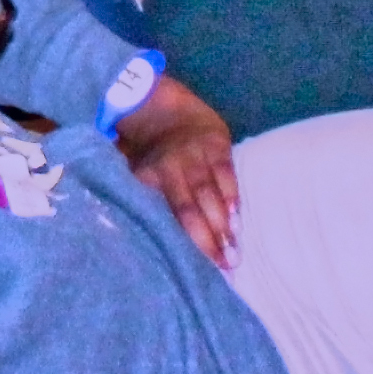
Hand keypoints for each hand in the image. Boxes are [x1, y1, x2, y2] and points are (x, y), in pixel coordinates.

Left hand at [119, 86, 242, 266]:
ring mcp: (194, 154)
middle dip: (208, 239)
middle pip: (189, 209)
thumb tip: (144, 240)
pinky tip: (238, 216)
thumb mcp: (135, 172)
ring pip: (209, 192)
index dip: (180, 241)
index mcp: (148, 177)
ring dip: (223, 222)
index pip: (165, 215)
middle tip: (225, 266)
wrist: (163, 106)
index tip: (191, 267)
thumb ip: (142, 199)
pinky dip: (232, 193)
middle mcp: (171, 167)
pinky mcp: (216, 142)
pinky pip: (225, 171)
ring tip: (234, 249)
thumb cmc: (147, 151)